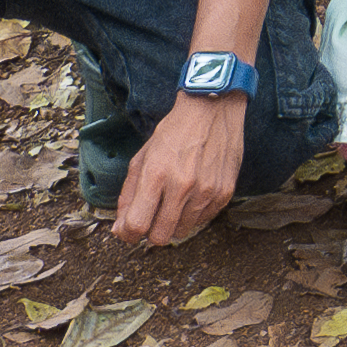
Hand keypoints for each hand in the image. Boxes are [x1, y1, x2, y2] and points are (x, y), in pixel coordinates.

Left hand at [109, 91, 252, 244]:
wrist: (212, 110)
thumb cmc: (173, 133)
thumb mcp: (142, 159)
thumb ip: (128, 196)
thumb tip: (122, 230)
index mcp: (156, 174)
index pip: (137, 225)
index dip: (129, 233)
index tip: (130, 229)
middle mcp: (182, 185)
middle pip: (160, 236)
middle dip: (151, 231)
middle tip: (154, 215)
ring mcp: (206, 191)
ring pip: (182, 232)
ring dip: (174, 222)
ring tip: (176, 199)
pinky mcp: (225, 192)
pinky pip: (203, 220)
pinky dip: (194, 213)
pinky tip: (194, 192)